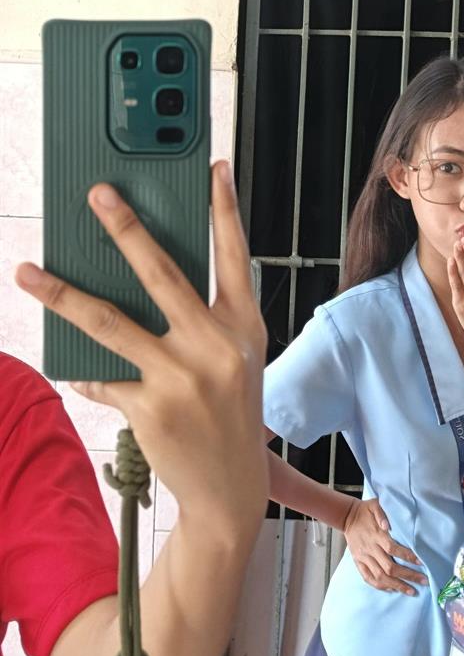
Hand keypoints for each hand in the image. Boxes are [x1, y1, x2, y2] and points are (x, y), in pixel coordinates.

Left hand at [16, 161, 267, 532]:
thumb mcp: (234, 360)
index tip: (212, 169)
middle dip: (125, 228)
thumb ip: (204, 319)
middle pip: (162, 273)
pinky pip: (100, 375)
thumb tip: (141, 278)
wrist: (229, 487)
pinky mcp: (150, 407)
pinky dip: (83, 371)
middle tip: (96, 194)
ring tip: (27, 273)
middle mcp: (216, 346)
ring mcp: (183, 376)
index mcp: (243, 328)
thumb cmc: (230, 415)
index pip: (235, 257)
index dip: (225, 211)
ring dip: (60, 294)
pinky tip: (73, 369)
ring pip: (109, 320)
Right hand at [343, 498, 427, 595]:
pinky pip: (368, 578)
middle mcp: (369, 549)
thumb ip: (382, 513)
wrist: (347, 516)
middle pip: (390, 567)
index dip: (408, 557)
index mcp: (376, 535)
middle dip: (408, 576)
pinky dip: (381, 586)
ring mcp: (363, 557)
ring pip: (380, 577)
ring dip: (397, 585)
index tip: (422, 563)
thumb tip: (387, 525)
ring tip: (411, 591)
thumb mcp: (374, 505)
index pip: (393, 549)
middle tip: (424, 581)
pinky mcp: (358, 562)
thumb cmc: (365, 511)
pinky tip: (393, 590)